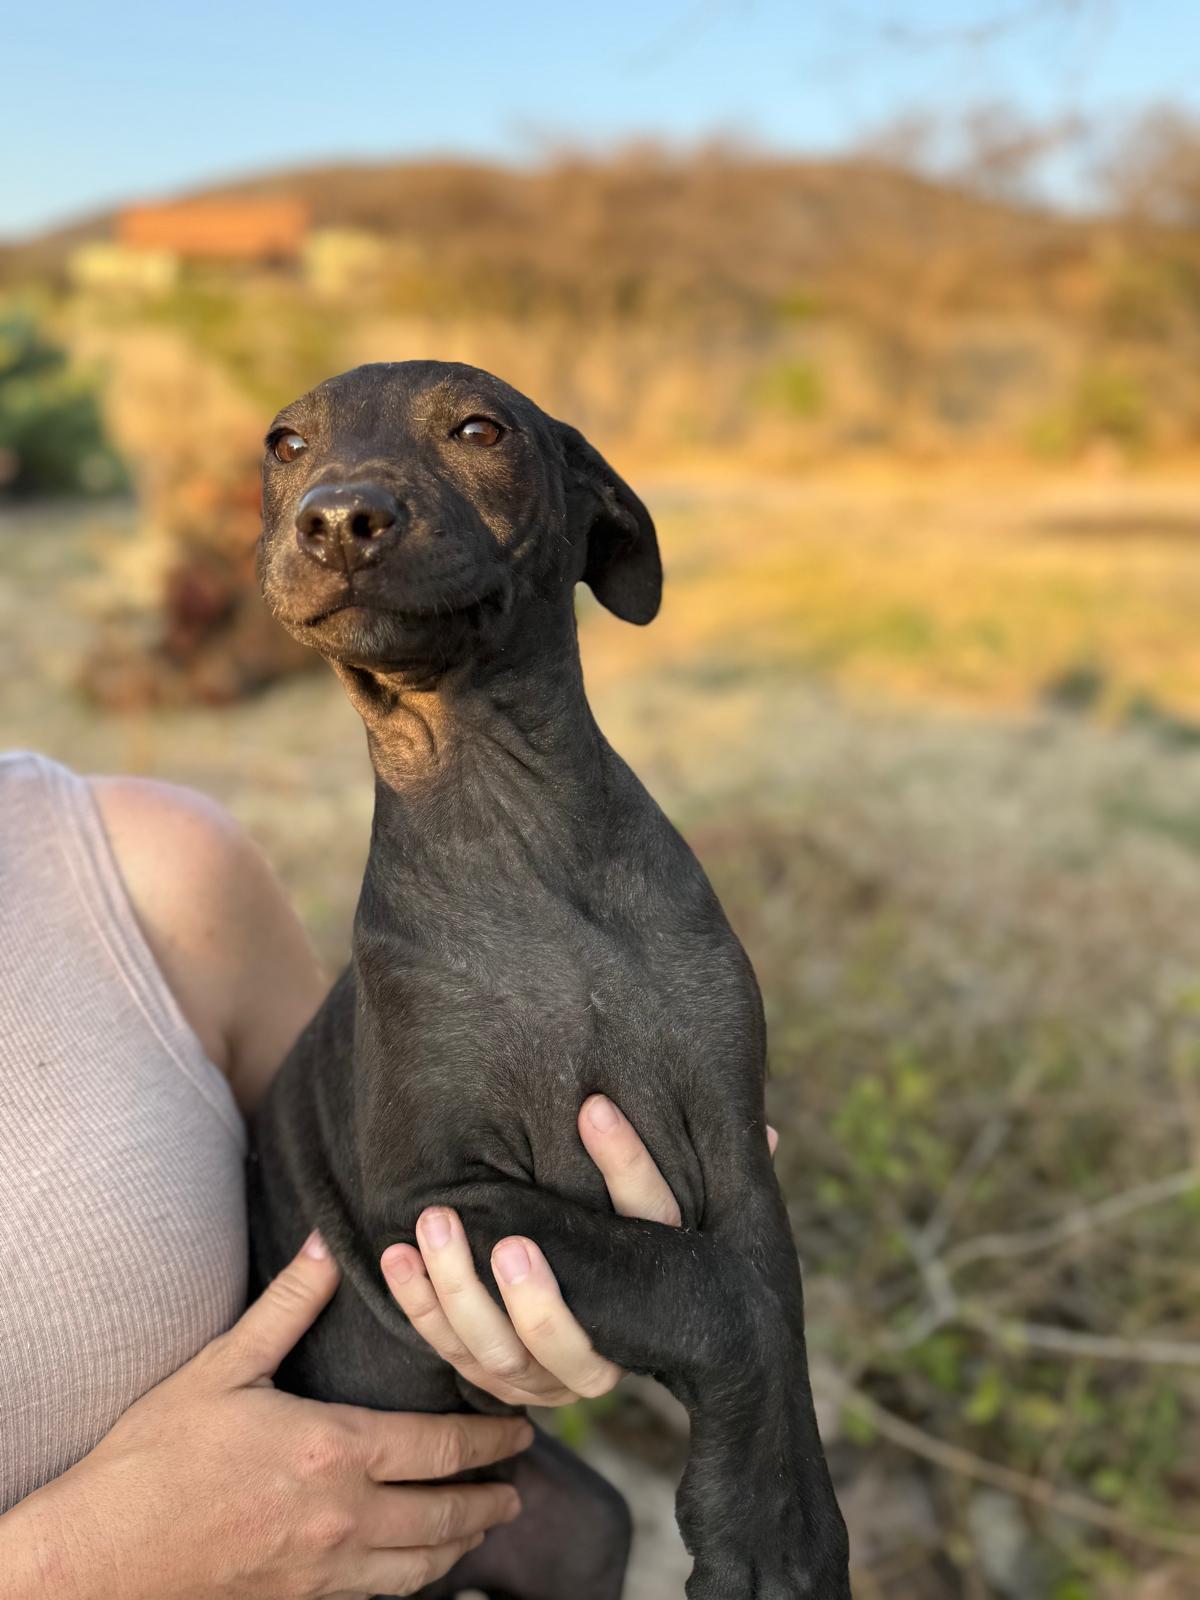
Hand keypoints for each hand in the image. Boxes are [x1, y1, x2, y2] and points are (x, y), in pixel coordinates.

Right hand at [5, 1233, 529, 1599]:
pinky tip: (416, 1573)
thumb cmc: (155, 1457)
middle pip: (441, 1515)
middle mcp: (341, 1518)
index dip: (489, 1442)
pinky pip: (375, 1599)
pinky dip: (410, 1584)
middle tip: (518, 1489)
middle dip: (488, 1500)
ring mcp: (322, 1572)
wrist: (98, 1555)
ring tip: (481, 1530)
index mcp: (333, 1450)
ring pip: (417, 1568)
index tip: (521, 1434)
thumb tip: (325, 1243)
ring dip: (459, 1547)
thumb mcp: (223, 1367)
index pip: (438, 1448)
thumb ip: (288, 1305)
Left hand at [381, 1097, 777, 1406]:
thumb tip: (769, 1135)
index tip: (593, 1105)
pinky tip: (394, 1251)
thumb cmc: (629, 1233)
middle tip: (504, 1238)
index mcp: (654, 1294)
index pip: (653, 1230)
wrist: (580, 1297)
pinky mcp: (489, 1374)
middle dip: (537, 1299)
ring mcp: (542, 1375)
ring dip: (459, 1298)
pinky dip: (418, 1306)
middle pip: (575, 1349)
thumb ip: (699, 1168)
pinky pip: (448, 1354)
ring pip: (500, 1360)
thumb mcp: (671, 1206)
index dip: (629, 1168)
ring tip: (430, 1226)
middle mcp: (604, 1348)